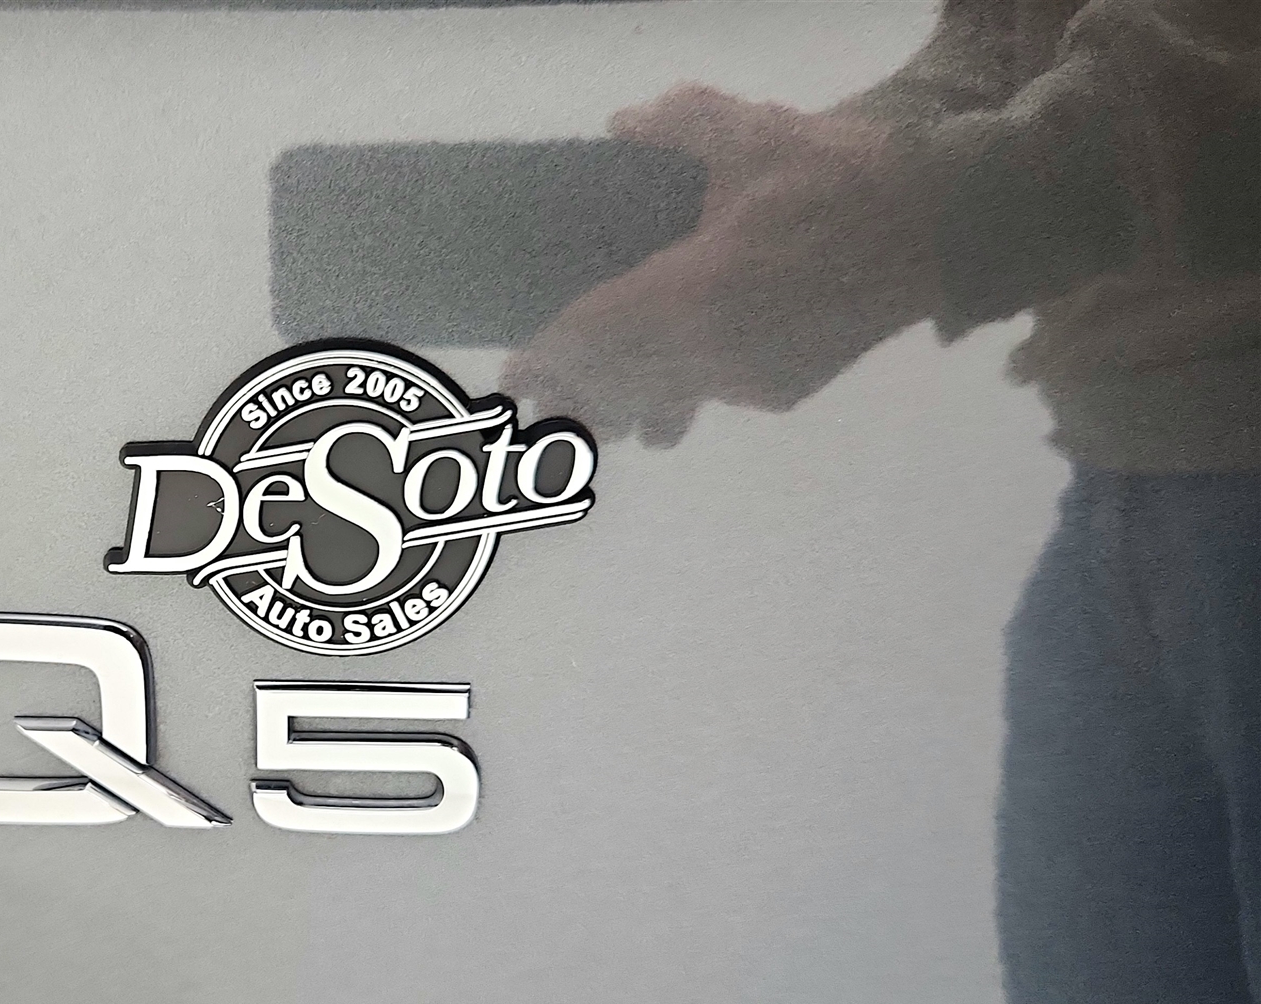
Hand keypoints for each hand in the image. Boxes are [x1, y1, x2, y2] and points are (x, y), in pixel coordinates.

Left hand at [501, 87, 904, 446]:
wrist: (948, 228)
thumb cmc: (842, 179)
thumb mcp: (753, 134)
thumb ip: (677, 125)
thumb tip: (621, 126)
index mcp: (692, 294)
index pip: (594, 338)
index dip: (549, 359)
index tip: (516, 371)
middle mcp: (713, 354)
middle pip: (618, 386)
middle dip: (573, 393)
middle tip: (529, 400)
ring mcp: (750, 380)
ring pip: (663, 403)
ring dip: (620, 407)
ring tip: (581, 416)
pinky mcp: (782, 391)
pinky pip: (709, 396)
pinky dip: (677, 393)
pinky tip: (657, 401)